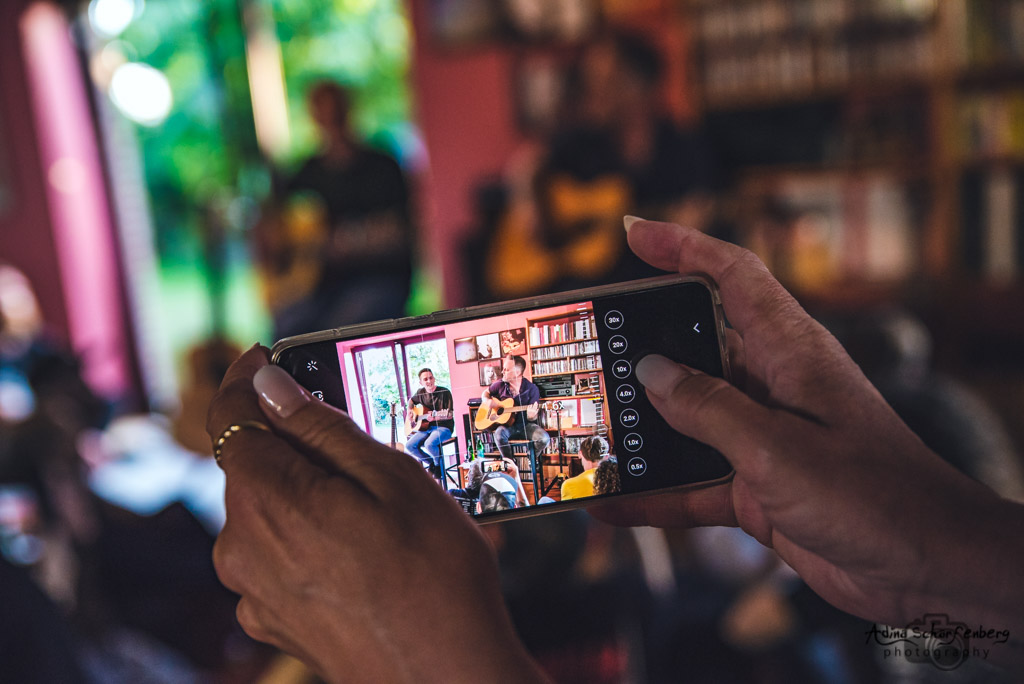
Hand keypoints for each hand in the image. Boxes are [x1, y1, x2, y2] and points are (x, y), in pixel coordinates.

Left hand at [209, 347, 546, 682]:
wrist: (444, 678)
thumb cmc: (433, 578)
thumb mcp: (392, 479)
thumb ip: (321, 428)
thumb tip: (269, 384)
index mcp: (269, 500)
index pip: (229, 416)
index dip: (244, 377)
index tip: (264, 357)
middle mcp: (244, 546)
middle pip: (254, 465)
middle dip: (294, 442)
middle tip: (358, 440)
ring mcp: (255, 590)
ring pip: (270, 512)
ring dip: (307, 493)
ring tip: (377, 508)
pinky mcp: (273, 620)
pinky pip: (279, 557)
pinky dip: (310, 538)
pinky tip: (364, 551)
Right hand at [594, 219, 1023, 634]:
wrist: (925, 567)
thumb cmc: (875, 496)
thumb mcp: (779, 448)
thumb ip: (709, 409)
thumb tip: (651, 373)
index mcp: (790, 352)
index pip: (732, 276)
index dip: (684, 246)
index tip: (634, 232)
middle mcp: (772, 386)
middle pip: (695, 348)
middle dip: (642, 348)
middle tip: (590, 348)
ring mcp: (763, 437)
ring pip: (687, 420)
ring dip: (643, 430)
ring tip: (590, 430)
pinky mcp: (756, 484)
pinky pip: (692, 481)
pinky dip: (657, 493)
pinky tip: (616, 504)